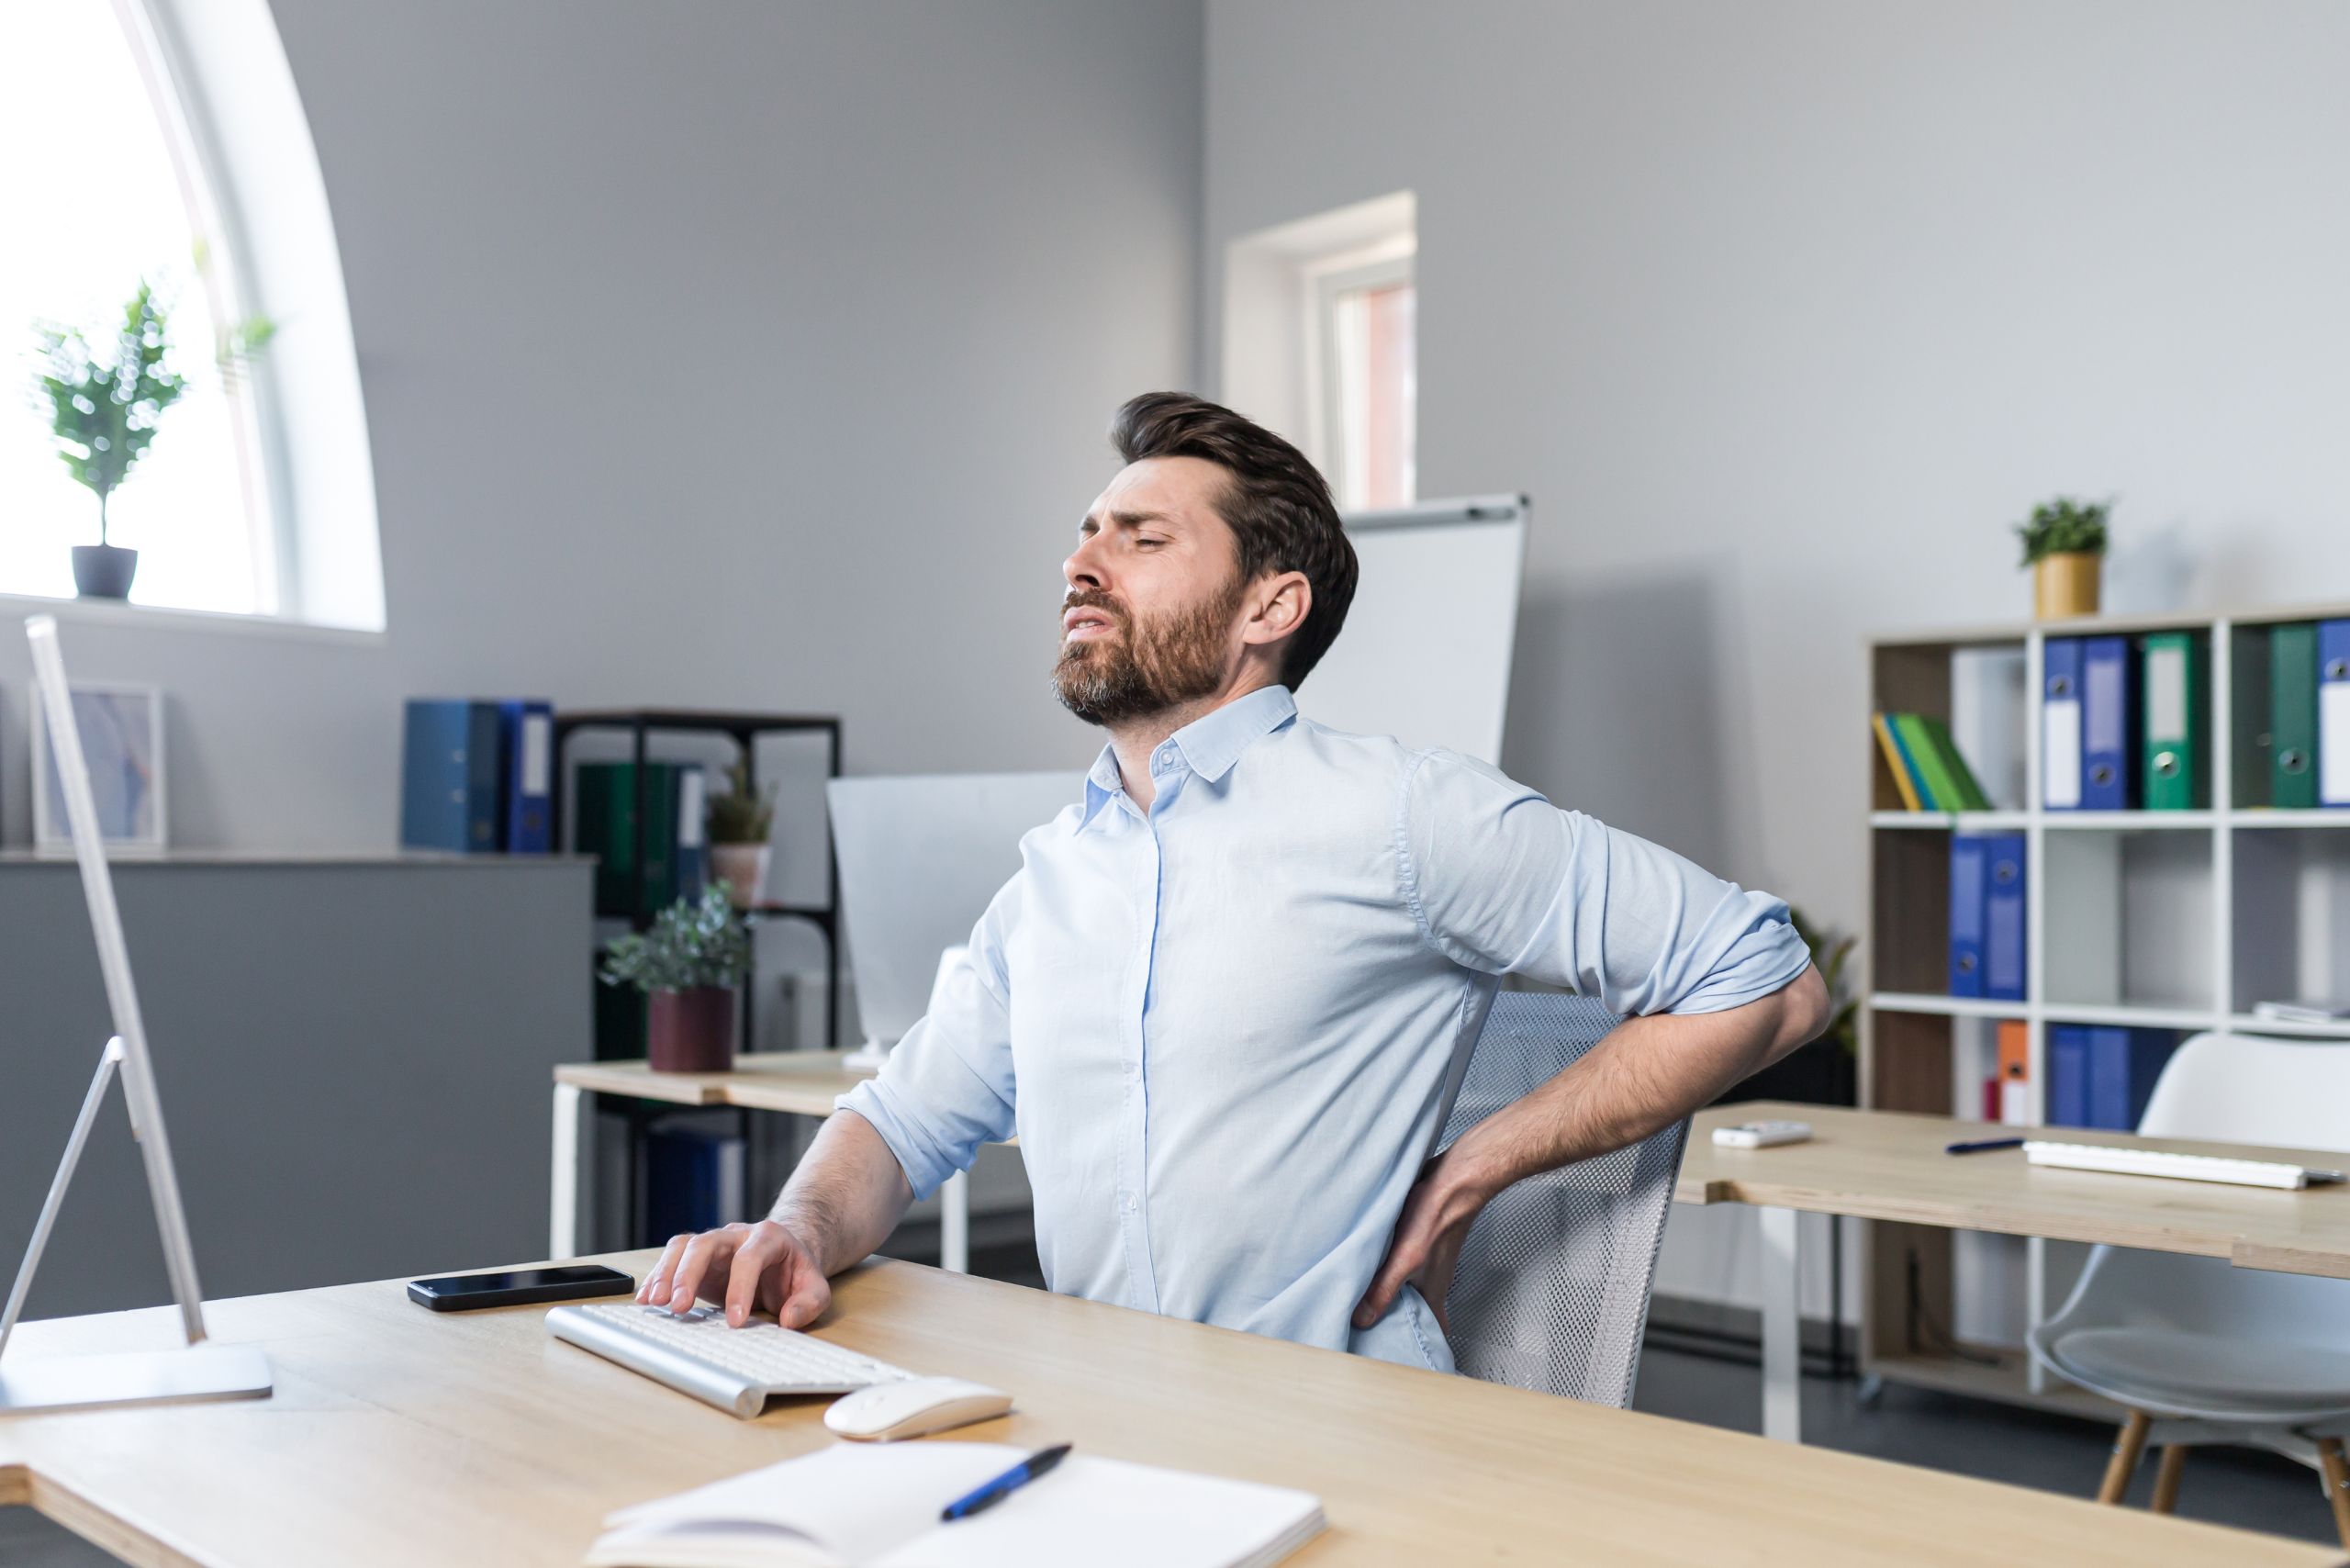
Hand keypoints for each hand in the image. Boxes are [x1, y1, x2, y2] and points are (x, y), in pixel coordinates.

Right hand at [635, 1219, 830, 1328]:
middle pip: (706, 1243)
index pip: (749, 1258)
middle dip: (689, 1274)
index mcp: (769, 1237)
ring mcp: (715, 1245)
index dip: (740, 1288)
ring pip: (684, 1246)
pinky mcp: (698, 1259)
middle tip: (678, 1306)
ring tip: (654, 1303)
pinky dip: (657, 1277)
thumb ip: (809, 1302)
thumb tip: (789, 1318)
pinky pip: (673, 1258)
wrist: (785, 1257)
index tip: (735, 1322)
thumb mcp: (816, 1288)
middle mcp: (737, 1235)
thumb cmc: (796, 1273)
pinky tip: (647, 1299)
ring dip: (666, 1273)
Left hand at [1353, 1148, 1497, 1335]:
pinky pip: (1400, 1263)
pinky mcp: (1416, 1240)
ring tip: (1363, 1302)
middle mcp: (1429, 1279)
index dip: (1421, 1345)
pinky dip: (1386, 1268)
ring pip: (1407, 1286)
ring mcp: (1424, 1260)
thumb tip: (1361, 1319)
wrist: (1453, 1179)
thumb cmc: (1437, 1216)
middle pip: (1416, 1310)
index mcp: (1432, 1292)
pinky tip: (1370, 1262)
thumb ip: (1383, 1290)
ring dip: (1389, 1294)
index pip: (1432, 1329)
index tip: (1401, 1355)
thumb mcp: (1405, 1259)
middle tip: (1371, 1332)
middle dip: (1397, 1321)